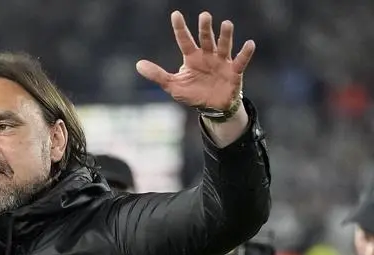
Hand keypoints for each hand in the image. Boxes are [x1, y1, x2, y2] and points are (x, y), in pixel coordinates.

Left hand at [136, 11, 254, 110]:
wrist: (212, 107)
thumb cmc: (193, 93)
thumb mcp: (173, 85)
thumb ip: (157, 75)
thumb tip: (138, 64)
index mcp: (192, 58)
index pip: (184, 40)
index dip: (180, 28)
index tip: (175, 14)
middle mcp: (207, 56)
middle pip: (206, 39)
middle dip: (205, 28)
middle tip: (204, 16)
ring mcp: (222, 62)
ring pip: (223, 46)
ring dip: (225, 36)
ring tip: (226, 24)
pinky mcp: (234, 71)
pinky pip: (241, 61)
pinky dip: (245, 53)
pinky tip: (249, 43)